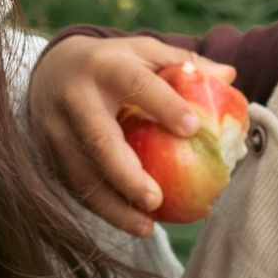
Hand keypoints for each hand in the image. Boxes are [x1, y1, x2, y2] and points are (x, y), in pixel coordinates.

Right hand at [28, 31, 204, 235]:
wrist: (51, 68)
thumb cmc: (113, 63)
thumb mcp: (144, 51)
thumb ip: (183, 63)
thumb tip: (229, 75)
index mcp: (105, 66)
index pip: (136, 84)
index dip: (164, 105)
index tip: (192, 128)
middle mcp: (75, 98)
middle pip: (99, 140)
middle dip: (126, 174)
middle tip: (156, 199)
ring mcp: (56, 129)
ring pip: (82, 174)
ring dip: (113, 206)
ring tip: (147, 227)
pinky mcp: (49, 154)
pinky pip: (76, 188)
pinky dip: (104, 209)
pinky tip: (133, 223)